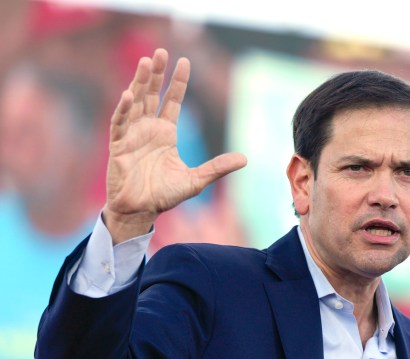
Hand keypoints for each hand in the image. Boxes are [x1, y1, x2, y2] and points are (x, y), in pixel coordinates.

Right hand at [103, 48, 246, 243]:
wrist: (141, 210)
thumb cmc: (164, 195)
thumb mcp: (197, 180)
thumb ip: (218, 167)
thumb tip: (245, 159)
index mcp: (165, 133)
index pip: (172, 101)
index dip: (177, 82)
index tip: (184, 61)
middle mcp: (148, 129)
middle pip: (152, 94)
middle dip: (157, 74)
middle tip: (162, 53)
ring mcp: (131, 135)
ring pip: (135, 102)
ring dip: (139, 82)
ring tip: (146, 63)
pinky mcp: (118, 146)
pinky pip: (119, 123)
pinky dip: (123, 110)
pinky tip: (128, 95)